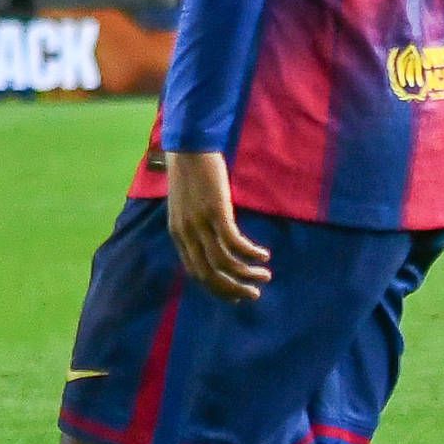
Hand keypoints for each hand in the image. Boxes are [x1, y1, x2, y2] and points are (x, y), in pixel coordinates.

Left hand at [162, 143, 271, 304]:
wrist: (188, 147)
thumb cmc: (190, 175)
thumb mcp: (188, 206)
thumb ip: (196, 226)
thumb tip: (213, 242)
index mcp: (178, 234)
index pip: (196, 274)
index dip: (217, 289)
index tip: (236, 296)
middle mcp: (186, 233)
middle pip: (209, 275)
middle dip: (233, 290)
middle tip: (253, 295)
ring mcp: (200, 223)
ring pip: (224, 263)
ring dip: (246, 274)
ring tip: (265, 275)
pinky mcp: (215, 211)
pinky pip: (234, 242)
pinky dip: (250, 253)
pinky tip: (264, 255)